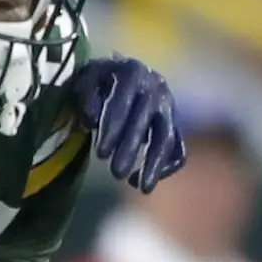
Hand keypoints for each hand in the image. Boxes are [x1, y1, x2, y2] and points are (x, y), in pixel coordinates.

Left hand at [72, 55, 184, 193]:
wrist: (121, 74)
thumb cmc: (97, 81)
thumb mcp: (84, 79)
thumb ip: (85, 96)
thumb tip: (92, 120)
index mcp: (132, 73)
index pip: (123, 103)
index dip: (113, 129)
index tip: (101, 154)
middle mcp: (156, 88)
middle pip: (146, 122)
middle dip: (131, 149)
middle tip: (116, 173)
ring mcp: (168, 107)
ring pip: (167, 138)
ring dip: (155, 164)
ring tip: (143, 189)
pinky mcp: (173, 125)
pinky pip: (177, 150)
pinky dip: (166, 168)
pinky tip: (140, 182)